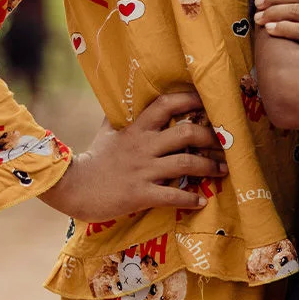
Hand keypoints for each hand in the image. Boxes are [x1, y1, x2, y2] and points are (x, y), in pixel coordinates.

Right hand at [39, 90, 225, 220]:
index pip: (167, 104)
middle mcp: (143, 145)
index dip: (190, 99)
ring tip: (223, 170)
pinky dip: (190, 199)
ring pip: (185, 163)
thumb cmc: (93, 159)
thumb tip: (130, 99)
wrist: (72, 188)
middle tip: (226, 143)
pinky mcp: (140, 194)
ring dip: (209, 166)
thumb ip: (123, 116)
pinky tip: (201, 201)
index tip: (210, 101)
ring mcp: (143, 170)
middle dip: (211, 137)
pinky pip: (172, 196)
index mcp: (137, 128)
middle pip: (187, 132)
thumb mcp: (107, 132)